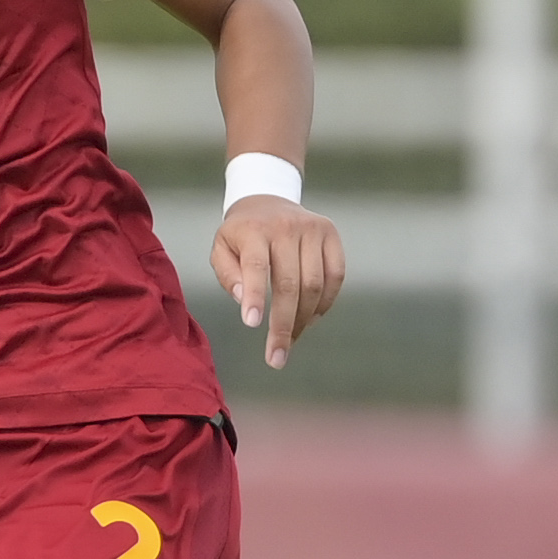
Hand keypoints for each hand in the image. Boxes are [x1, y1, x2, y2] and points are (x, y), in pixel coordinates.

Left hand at [209, 196, 343, 369]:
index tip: (252, 325)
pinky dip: (325, 303)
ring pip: (315, 285)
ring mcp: (313, 228)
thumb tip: (242, 300)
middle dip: (283, 325)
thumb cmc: (241, 236)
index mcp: (253, 230)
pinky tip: (310, 319)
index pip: (256, 266)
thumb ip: (227, 275)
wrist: (268, 201)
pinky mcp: (331, 234)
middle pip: (290, 284)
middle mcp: (286, 226)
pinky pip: (336, 276)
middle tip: (276, 358)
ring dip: (304, 320)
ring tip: (290, 339)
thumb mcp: (221, 249)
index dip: (256, 297)